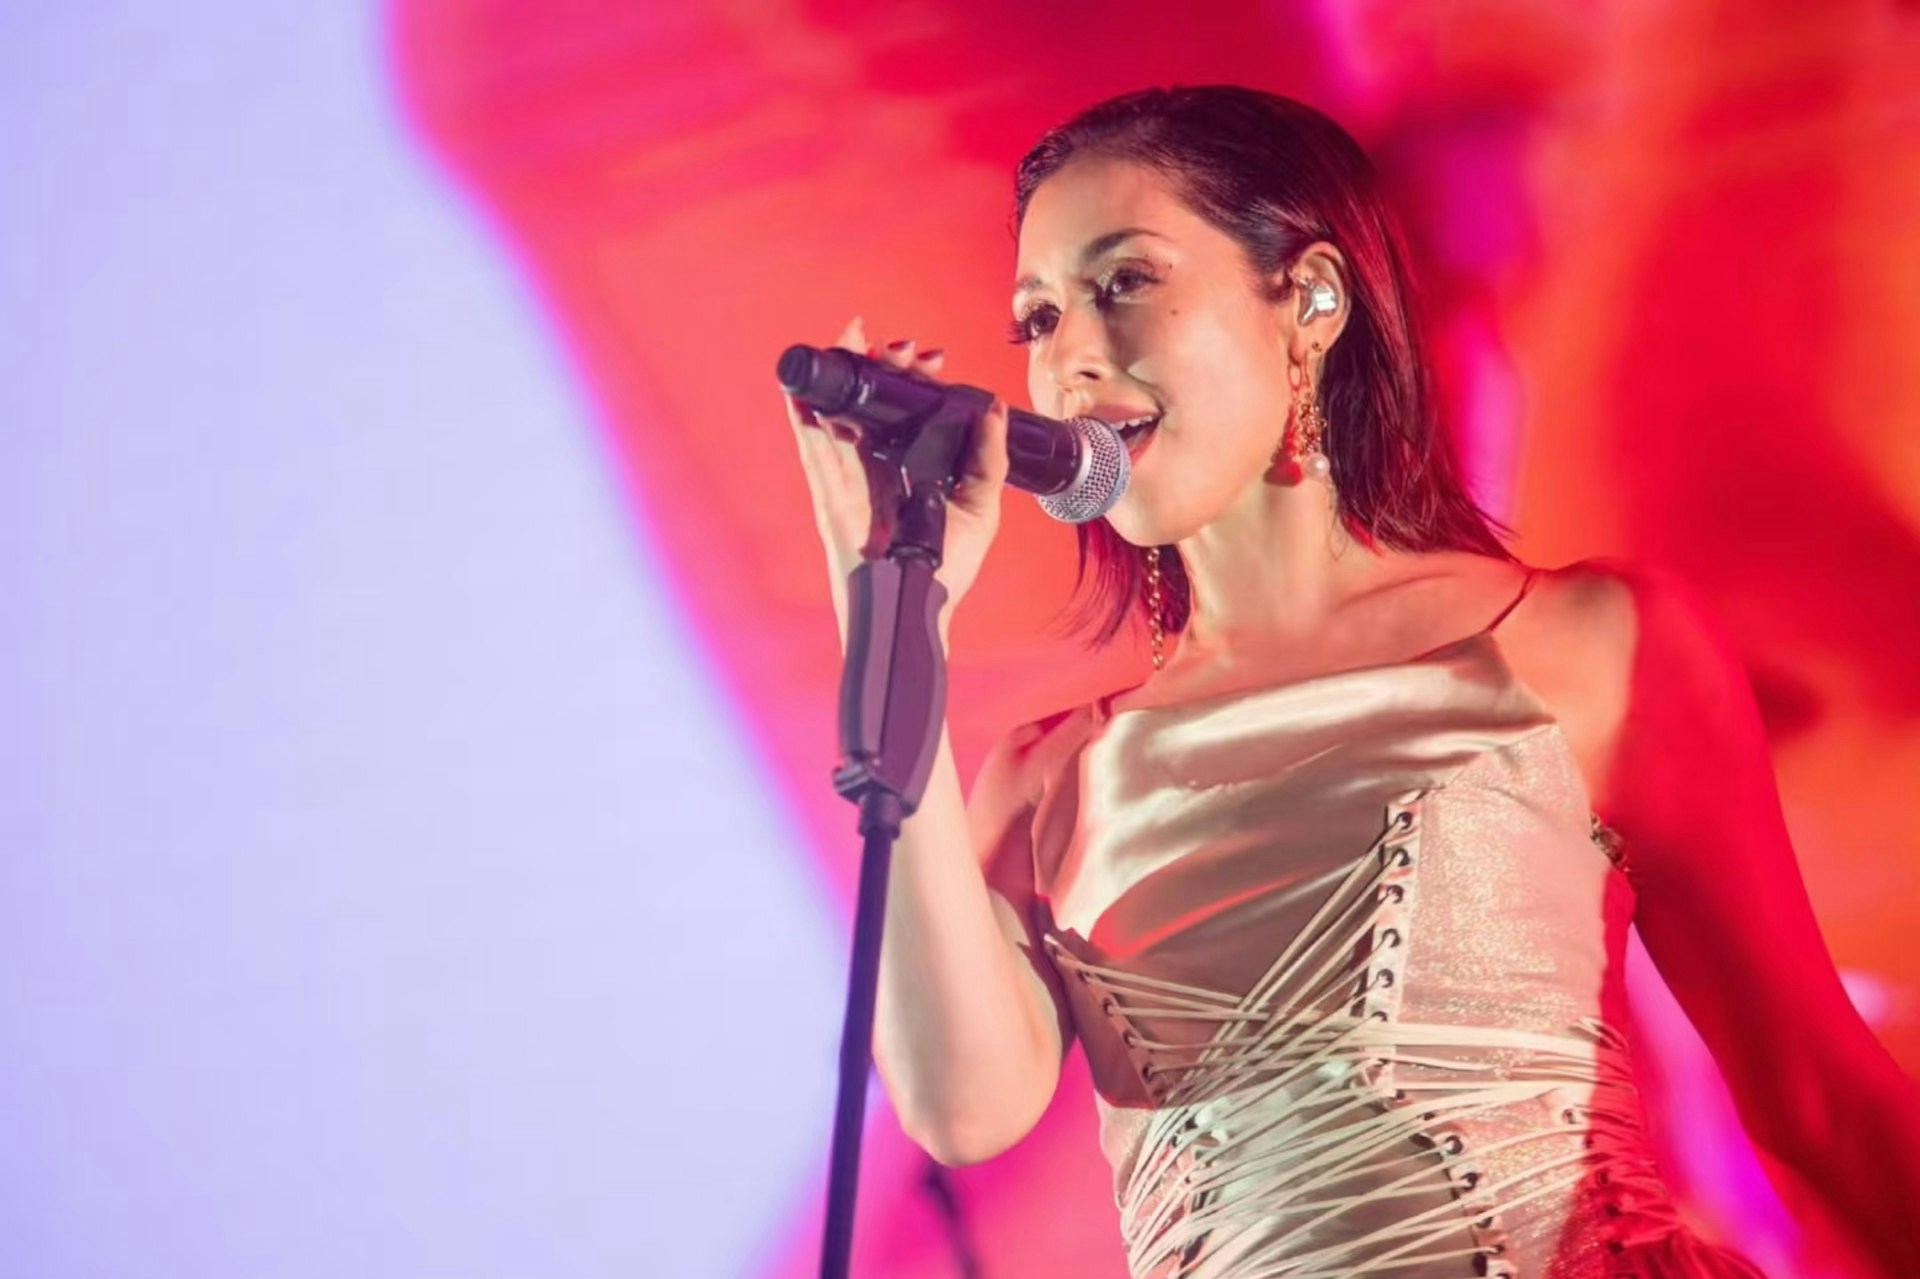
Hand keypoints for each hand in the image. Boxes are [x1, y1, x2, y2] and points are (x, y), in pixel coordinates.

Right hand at [782, 317, 1010, 646]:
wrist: (916, 607)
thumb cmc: (946, 568)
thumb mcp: (980, 507)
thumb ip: (987, 459)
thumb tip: (995, 409)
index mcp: (911, 466)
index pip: (908, 410)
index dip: (914, 379)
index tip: (929, 358)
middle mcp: (878, 467)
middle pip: (869, 404)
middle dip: (878, 366)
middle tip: (895, 346)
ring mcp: (851, 479)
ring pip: (839, 415)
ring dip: (841, 376)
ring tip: (849, 336)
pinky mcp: (829, 495)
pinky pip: (812, 451)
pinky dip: (803, 419)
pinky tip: (800, 388)